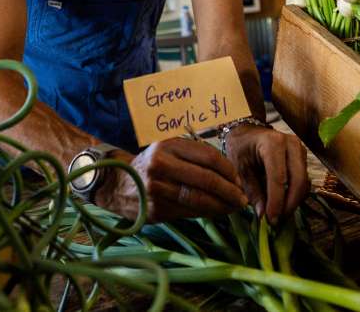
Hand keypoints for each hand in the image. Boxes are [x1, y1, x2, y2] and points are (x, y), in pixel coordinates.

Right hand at [97, 138, 247, 222]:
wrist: (117, 184)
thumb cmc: (152, 165)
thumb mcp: (168, 150)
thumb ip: (194, 157)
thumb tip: (230, 176)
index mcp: (167, 146)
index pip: (208, 157)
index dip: (228, 170)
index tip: (239, 180)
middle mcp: (161, 165)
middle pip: (206, 180)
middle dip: (230, 191)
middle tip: (242, 198)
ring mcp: (157, 189)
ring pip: (199, 199)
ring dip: (222, 206)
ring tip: (234, 207)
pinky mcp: (156, 209)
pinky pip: (189, 212)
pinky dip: (206, 213)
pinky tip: (216, 212)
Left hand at [224, 124, 309, 222]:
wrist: (247, 131)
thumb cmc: (240, 148)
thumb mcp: (240, 169)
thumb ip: (252, 191)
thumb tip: (263, 215)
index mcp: (272, 143)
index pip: (279, 177)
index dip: (276, 201)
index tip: (271, 220)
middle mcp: (291, 144)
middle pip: (298, 180)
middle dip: (289, 204)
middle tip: (277, 221)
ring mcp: (300, 150)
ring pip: (304, 182)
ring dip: (293, 202)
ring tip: (278, 215)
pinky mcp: (303, 158)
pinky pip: (304, 181)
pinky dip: (295, 195)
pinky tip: (283, 205)